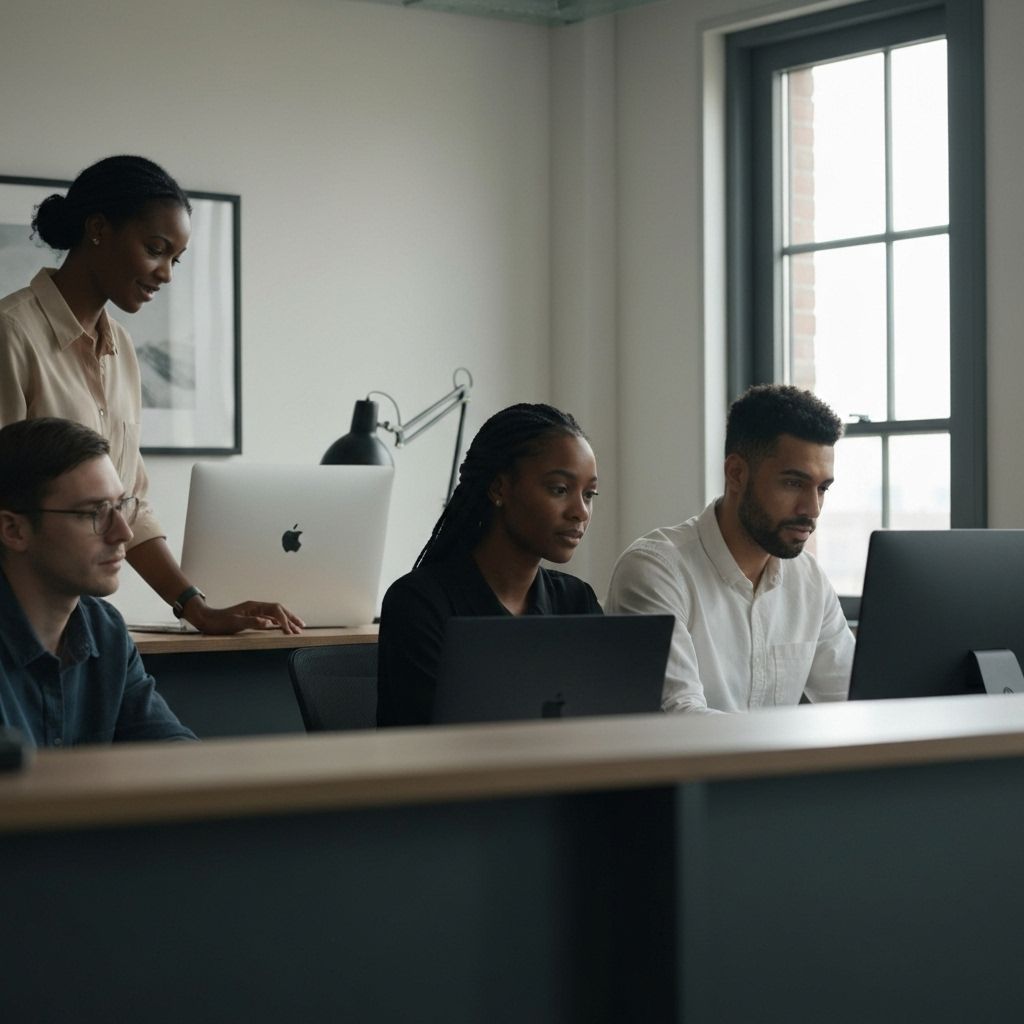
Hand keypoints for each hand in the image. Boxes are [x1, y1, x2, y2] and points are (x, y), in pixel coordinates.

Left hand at [184, 599, 304, 635]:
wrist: (206, 620)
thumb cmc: (219, 622)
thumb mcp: (235, 623)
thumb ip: (252, 622)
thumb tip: (268, 622)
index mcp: (254, 606)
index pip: (275, 610)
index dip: (284, 620)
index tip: (289, 630)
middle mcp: (256, 607)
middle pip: (279, 610)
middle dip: (291, 618)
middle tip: (302, 627)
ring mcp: (254, 612)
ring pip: (275, 615)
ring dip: (286, 620)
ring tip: (297, 628)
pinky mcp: (251, 618)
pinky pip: (269, 619)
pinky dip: (278, 623)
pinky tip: (282, 628)